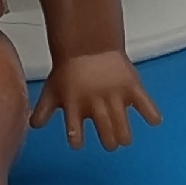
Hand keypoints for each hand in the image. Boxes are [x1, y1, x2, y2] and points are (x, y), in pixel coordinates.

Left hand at [31, 50, 161, 149]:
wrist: (87, 43)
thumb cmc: (68, 69)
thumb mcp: (51, 90)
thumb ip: (43, 110)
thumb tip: (33, 125)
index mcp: (75, 107)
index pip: (75, 135)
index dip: (76, 141)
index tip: (78, 141)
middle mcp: (95, 104)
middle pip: (106, 136)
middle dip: (108, 141)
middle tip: (110, 140)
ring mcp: (114, 96)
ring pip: (124, 127)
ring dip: (124, 135)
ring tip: (124, 137)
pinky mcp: (131, 87)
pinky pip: (146, 105)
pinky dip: (151, 114)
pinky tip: (152, 120)